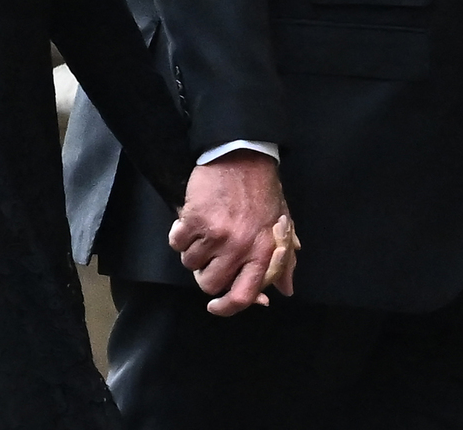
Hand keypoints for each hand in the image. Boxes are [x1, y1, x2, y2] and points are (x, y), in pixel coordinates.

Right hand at [169, 150, 297, 314]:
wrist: (242, 155)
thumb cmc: (263, 191)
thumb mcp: (282, 226)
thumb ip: (284, 260)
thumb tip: (285, 290)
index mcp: (263, 252)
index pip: (243, 296)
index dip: (226, 308)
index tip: (216, 306)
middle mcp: (239, 248)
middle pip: (209, 283)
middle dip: (205, 274)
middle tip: (209, 257)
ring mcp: (216, 234)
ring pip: (190, 263)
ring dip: (193, 251)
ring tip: (202, 232)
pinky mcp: (194, 219)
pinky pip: (176, 243)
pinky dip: (179, 235)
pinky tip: (189, 222)